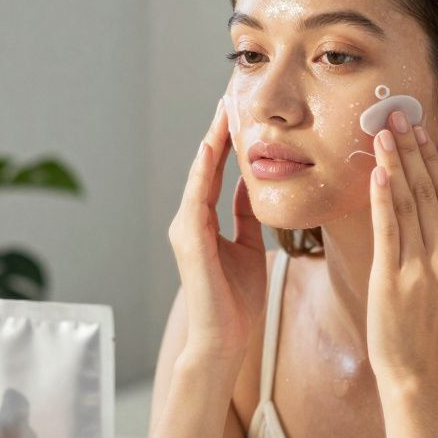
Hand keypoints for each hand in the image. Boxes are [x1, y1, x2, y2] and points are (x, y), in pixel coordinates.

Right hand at [167, 99, 267, 361]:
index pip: (214, 173)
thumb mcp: (249, 248)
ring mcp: (186, 229)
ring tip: (223, 112)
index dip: (225, 142)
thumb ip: (246, 219)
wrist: (224, 340)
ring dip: (211, 142)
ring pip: (198, 175)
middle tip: (229, 97)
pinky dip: (205, 171)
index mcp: (203, 223)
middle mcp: (189, 221)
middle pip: (203, 167)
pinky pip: (197, 197)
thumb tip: (252, 190)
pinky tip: (215, 148)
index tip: (236, 112)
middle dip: (216, 132)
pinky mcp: (189, 240)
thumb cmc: (238, 301)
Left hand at [366, 111, 437, 387]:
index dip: (432, 157)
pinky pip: (389, 230)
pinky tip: (378, 173)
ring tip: (384, 132)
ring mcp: (423, 268)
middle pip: (429, 191)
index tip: (419, 126)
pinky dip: (384, 199)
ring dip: (396, 164)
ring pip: (409, 204)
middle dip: (413, 149)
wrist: (420, 373)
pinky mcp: (393, 280)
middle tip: (397, 113)